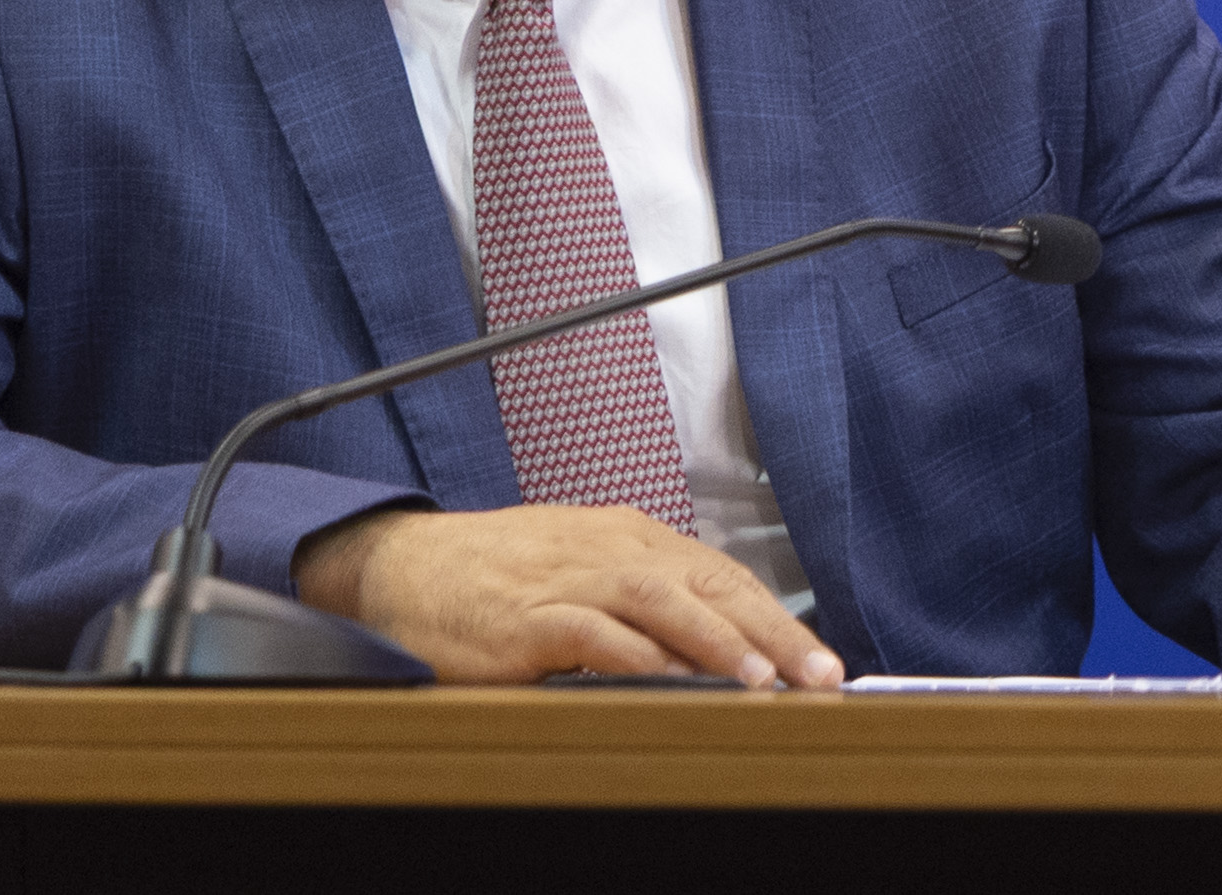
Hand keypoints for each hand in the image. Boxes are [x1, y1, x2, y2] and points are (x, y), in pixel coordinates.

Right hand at [294, 502, 843, 686]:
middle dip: (772, 632)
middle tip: (819, 675)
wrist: (401, 566)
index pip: (723, 576)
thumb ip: (641, 609)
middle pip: (709, 584)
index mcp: (631, 539)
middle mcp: (610, 550)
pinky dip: (633, 655)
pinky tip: (668, 681)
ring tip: (759, 680)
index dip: (776, 619)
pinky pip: (589, 633)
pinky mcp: (524, 617)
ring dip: (714, 640)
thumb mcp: (581, 576)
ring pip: (659, 600)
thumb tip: (710, 656)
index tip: (820, 661)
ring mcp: (567, 580)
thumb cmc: (495, 578)